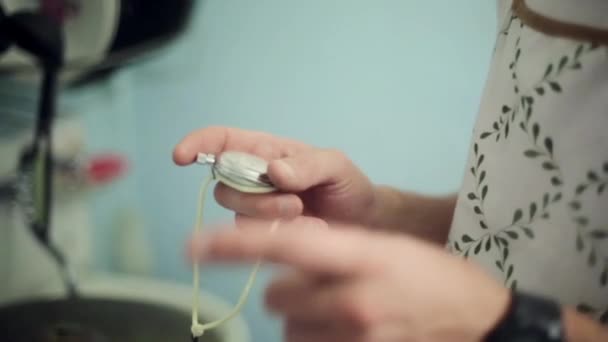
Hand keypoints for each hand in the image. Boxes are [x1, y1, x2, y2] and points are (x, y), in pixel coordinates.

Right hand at [173, 126, 375, 225]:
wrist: (363, 223)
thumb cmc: (347, 186)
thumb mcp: (336, 166)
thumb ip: (308, 164)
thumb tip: (274, 171)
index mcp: (266, 151)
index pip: (222, 141)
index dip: (198, 144)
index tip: (181, 157)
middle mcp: (254, 177)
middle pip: (224, 185)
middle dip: (255, 198)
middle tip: (295, 204)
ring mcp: (256, 206)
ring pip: (236, 214)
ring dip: (269, 218)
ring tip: (305, 216)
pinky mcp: (262, 232)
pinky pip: (252, 236)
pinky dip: (279, 235)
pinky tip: (308, 230)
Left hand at [188, 222, 509, 341]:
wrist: (481, 321)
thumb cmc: (431, 277)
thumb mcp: (386, 249)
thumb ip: (335, 252)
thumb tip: (289, 261)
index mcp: (362, 255)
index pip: (286, 244)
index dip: (234, 244)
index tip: (193, 245)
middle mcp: (354, 299)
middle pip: (278, 297)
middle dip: (289, 290)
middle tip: (323, 286)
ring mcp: (357, 338)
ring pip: (290, 330)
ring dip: (302, 320)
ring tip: (340, 313)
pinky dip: (316, 340)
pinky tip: (347, 331)